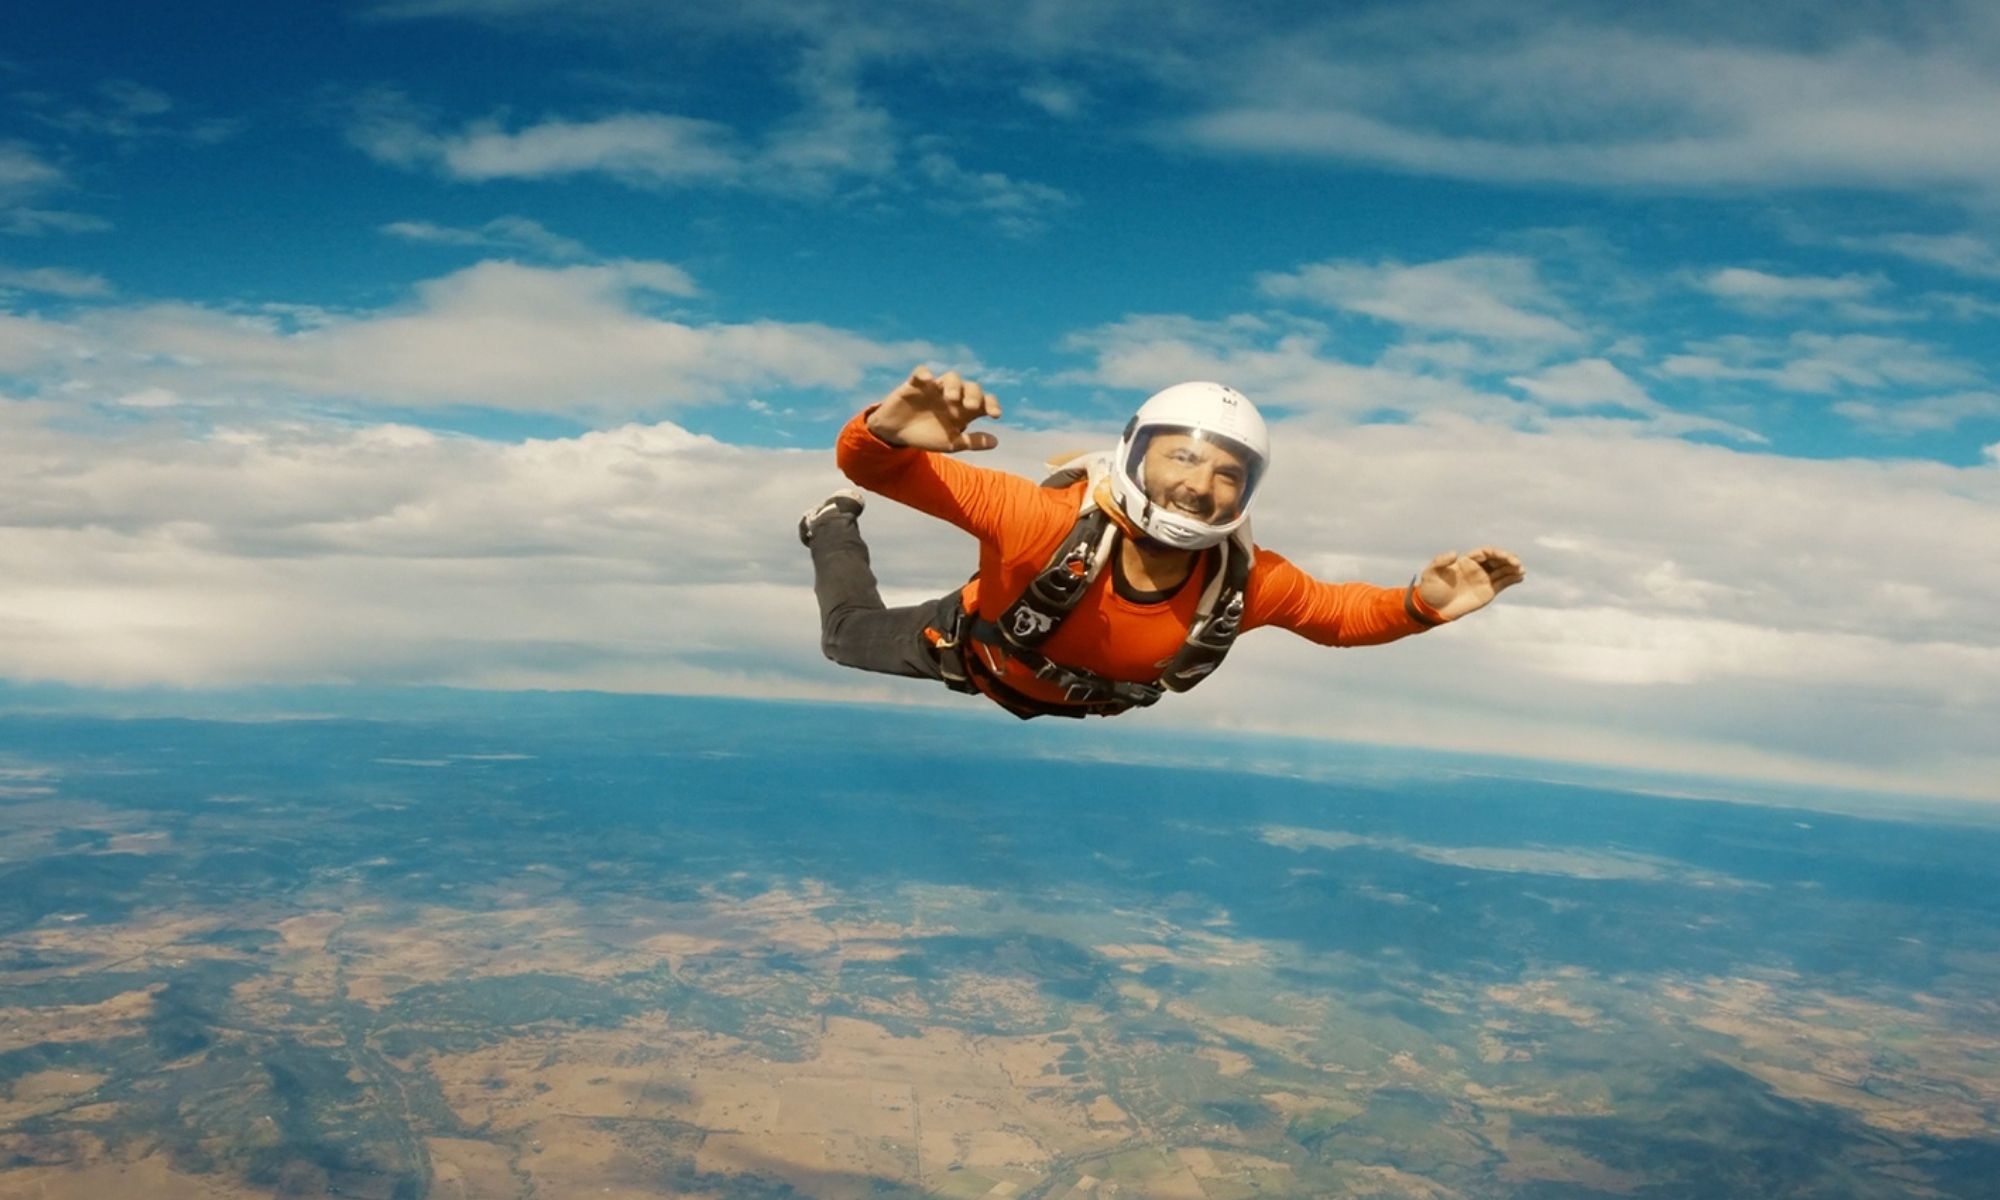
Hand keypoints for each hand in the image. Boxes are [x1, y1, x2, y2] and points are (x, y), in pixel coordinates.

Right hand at [865, 366, 1000, 452]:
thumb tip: (996, 442)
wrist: (896, 434)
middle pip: (971, 387)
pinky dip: (924, 373)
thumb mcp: (951, 443)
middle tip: (970, 406)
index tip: (995, 415)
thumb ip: (972, 442)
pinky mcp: (915, 384)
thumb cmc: (927, 436)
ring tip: (951, 398)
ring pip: (951, 377)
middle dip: (974, 395)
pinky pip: (921, 372)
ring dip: (954, 385)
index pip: (984, 401)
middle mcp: (953, 396)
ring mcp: (935, 388)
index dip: (992, 405)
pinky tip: (927, 380)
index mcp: (964, 410)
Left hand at [1416, 546, 1524, 620]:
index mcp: (1466, 561)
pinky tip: (1519, 577)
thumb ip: (1441, 561)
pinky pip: (1502, 583)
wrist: (1432, 608)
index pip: (1486, 552)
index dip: (1497, 553)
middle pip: (1497, 560)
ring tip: (1520, 570)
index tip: (1505, 556)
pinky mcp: (1487, 592)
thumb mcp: (1431, 572)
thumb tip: (1455, 553)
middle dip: (1508, 559)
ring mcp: (1483, 580)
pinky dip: (1511, 580)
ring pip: (1502, 571)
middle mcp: (1477, 569)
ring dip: (1513, 569)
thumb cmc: (1430, 589)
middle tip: (1516, 563)